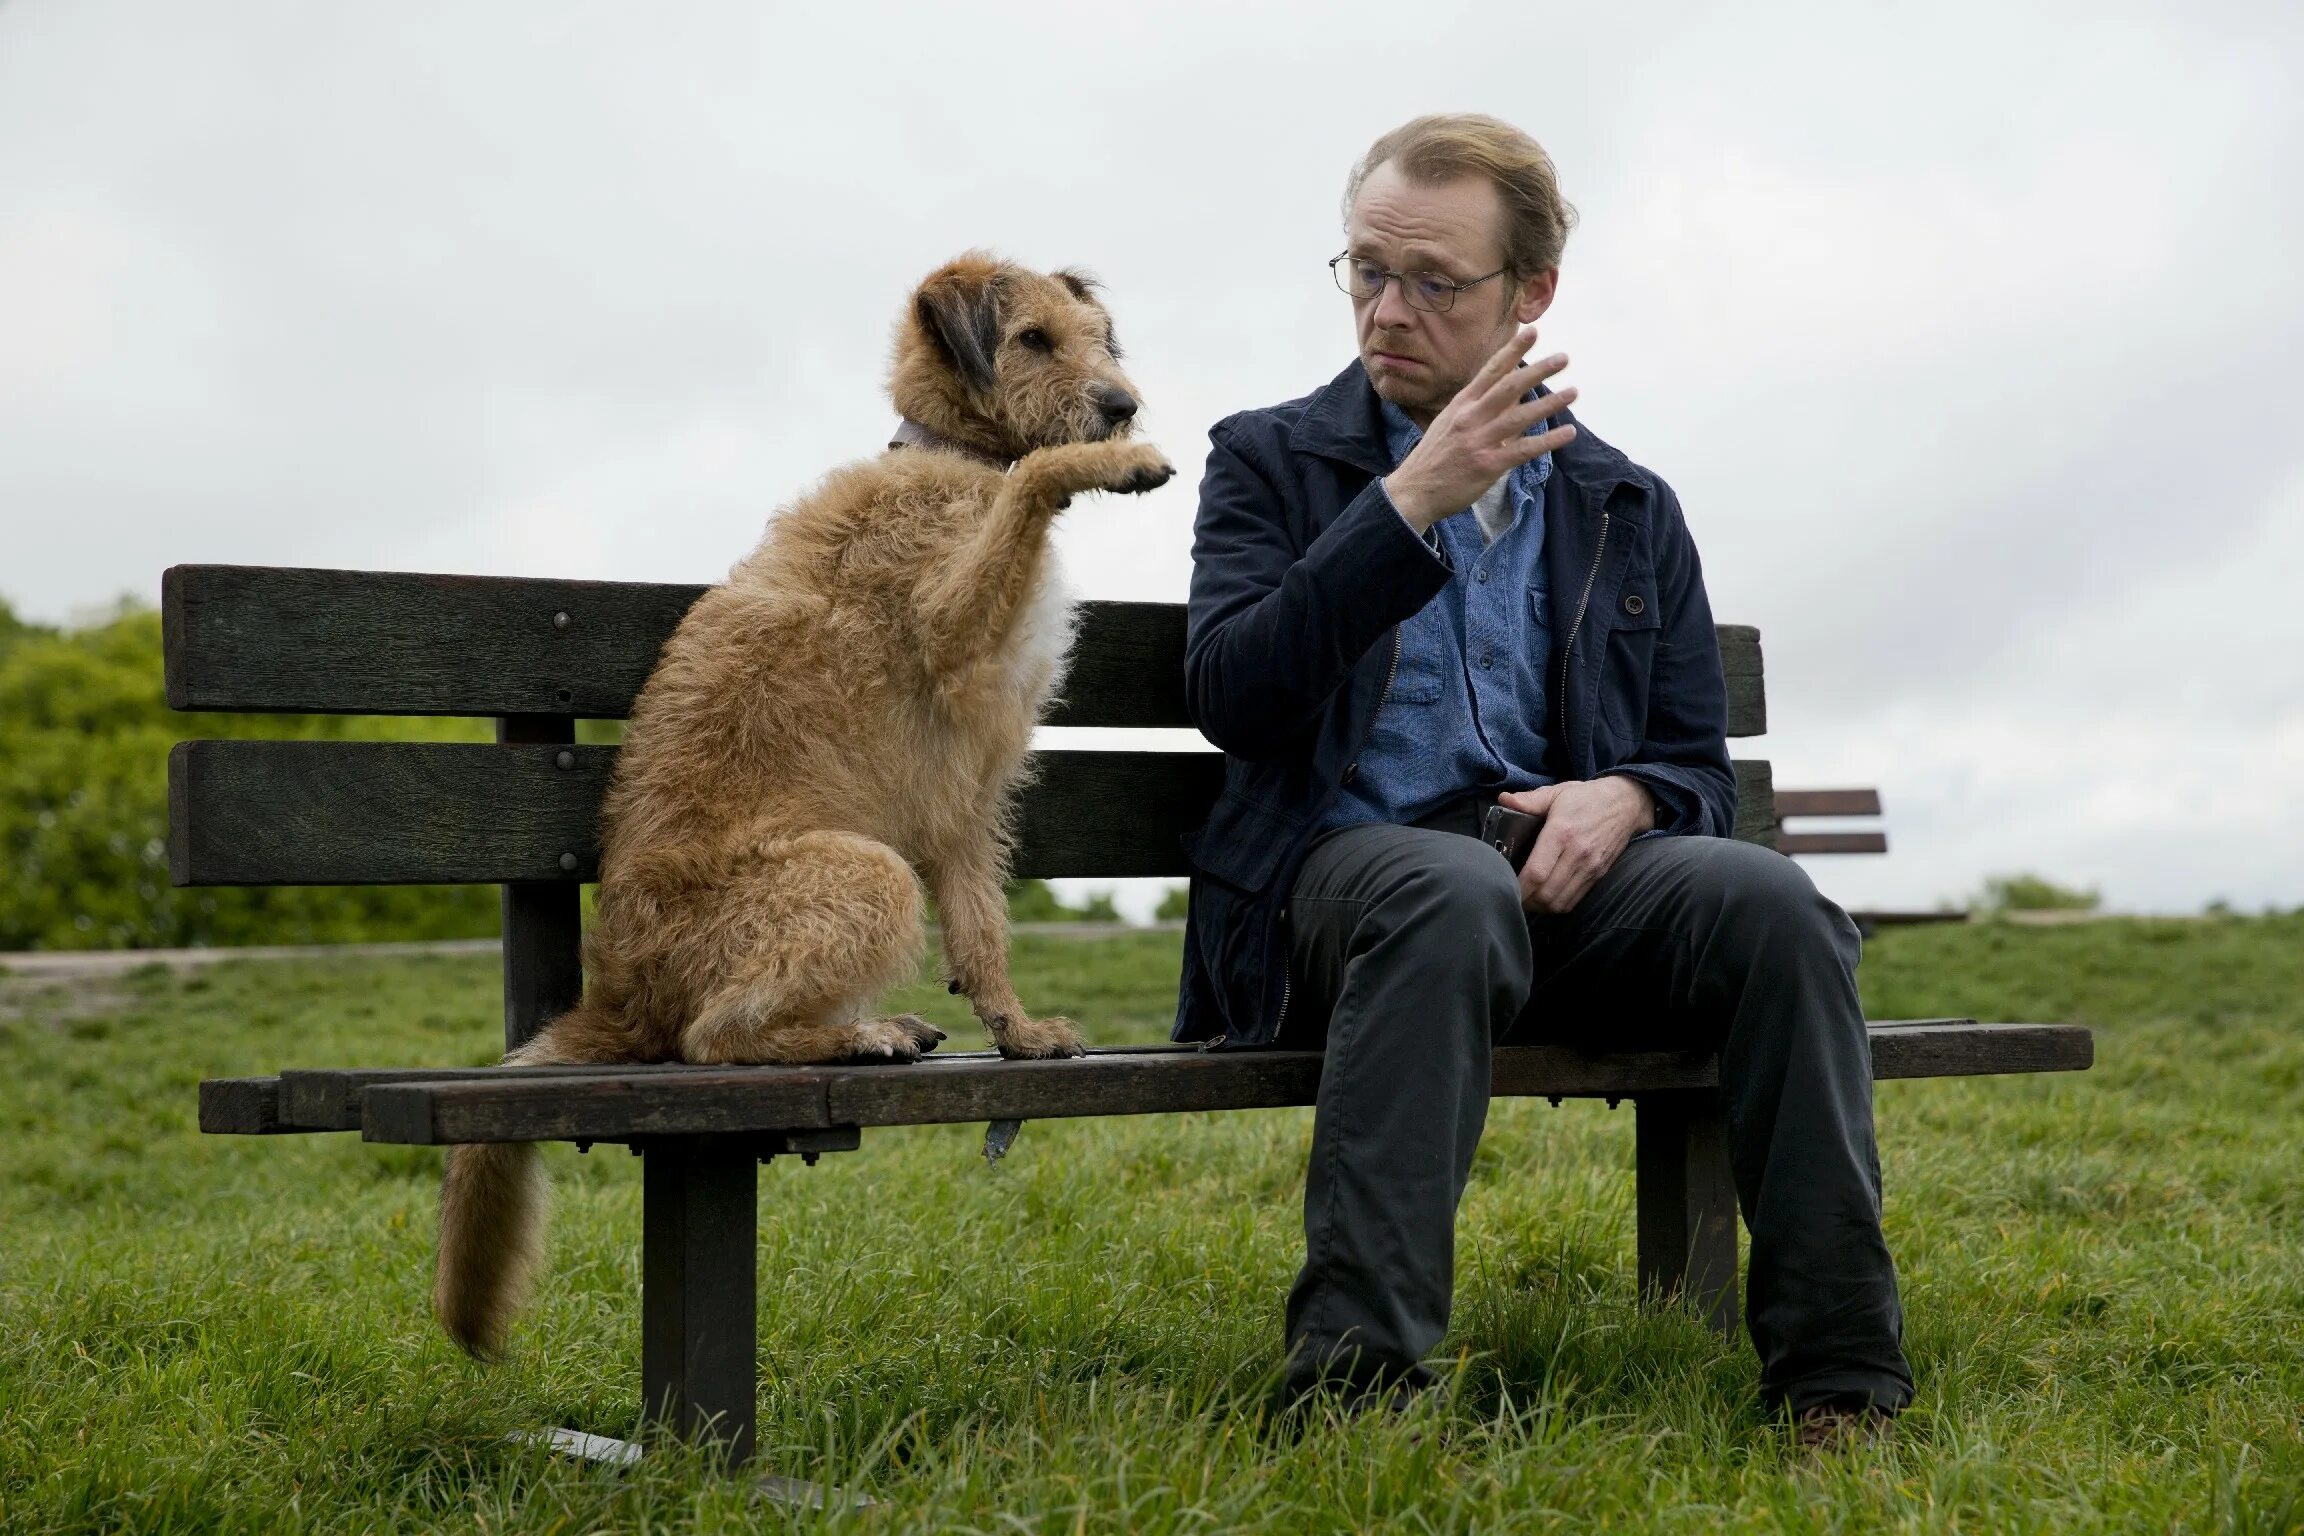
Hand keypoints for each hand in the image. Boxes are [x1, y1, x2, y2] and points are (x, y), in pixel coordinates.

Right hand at [1384, 328, 1577, 530]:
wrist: (1413, 491)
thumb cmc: (1434, 457)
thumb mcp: (1450, 424)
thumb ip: (1480, 409)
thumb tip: (1510, 395)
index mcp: (1462, 404)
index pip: (1491, 371)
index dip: (1513, 350)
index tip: (1532, 332)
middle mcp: (1470, 418)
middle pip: (1509, 387)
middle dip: (1538, 370)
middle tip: (1563, 358)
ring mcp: (1479, 440)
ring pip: (1520, 416)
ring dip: (1549, 403)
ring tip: (1573, 392)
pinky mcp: (1488, 465)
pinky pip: (1523, 449)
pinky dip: (1548, 440)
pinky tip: (1568, 433)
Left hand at [1499, 778, 1653, 913]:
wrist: (1626, 804)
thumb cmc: (1587, 798)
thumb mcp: (1557, 792)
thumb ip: (1529, 799)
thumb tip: (1503, 799)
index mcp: (1561, 832)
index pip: (1537, 872)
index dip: (1519, 886)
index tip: (1504, 886)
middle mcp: (1577, 854)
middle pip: (1546, 893)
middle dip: (1525, 901)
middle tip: (1512, 896)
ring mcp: (1590, 867)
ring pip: (1560, 902)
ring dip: (1540, 907)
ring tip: (1527, 899)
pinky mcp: (1598, 875)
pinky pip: (1574, 901)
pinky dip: (1557, 905)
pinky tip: (1546, 898)